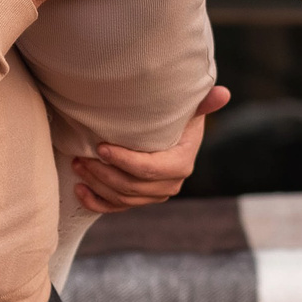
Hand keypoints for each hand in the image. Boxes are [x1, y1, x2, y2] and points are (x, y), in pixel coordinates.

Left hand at [76, 85, 230, 213]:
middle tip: (82, 155)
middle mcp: (169, 185)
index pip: (149, 168)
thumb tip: (224, 92)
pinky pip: (115, 208)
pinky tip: (79, 189)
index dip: (124, 161)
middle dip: (103, 172)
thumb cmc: (176, 118)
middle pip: (132, 186)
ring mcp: (153, 196)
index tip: (101, 147)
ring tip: (77, 163)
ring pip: (121, 198)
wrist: (168, 136)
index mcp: (181, 164)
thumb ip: (203, 103)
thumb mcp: (189, 110)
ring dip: (96, 183)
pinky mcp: (138, 201)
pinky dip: (95, 202)